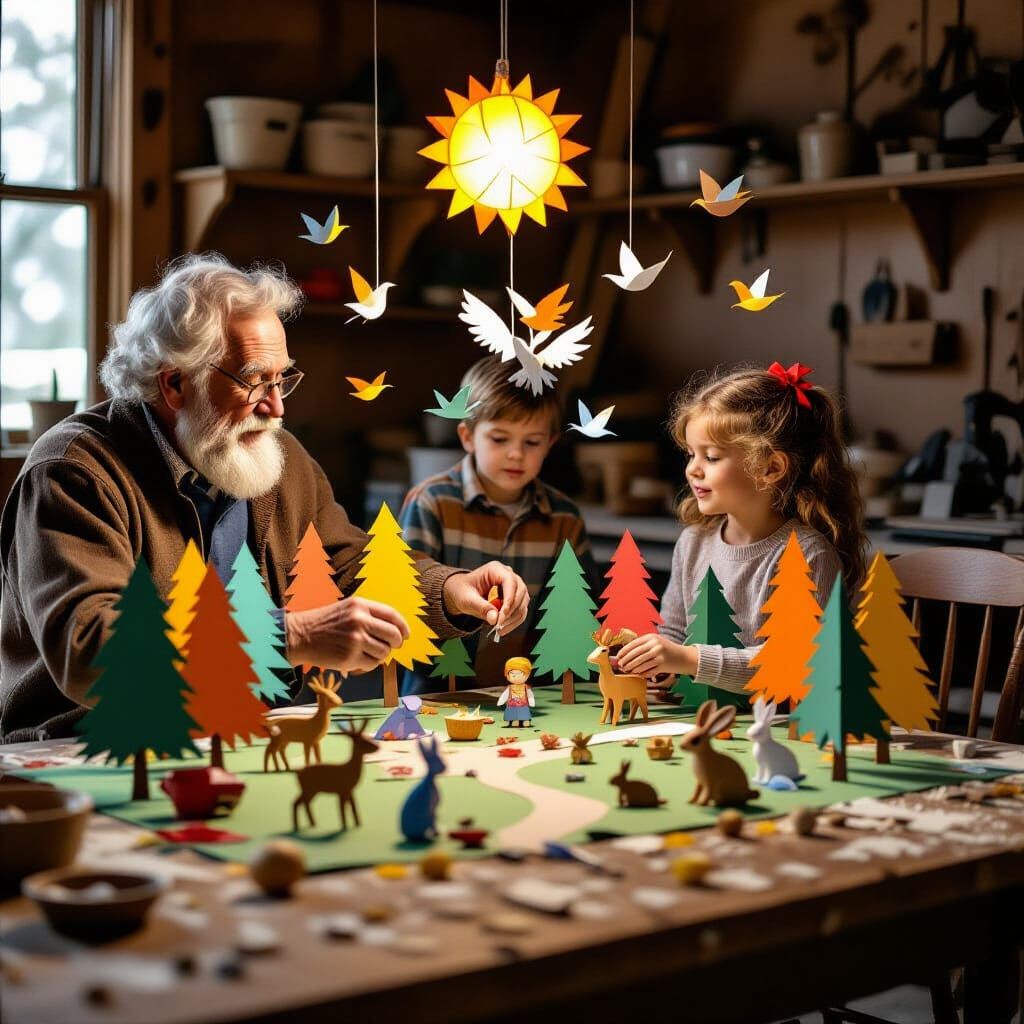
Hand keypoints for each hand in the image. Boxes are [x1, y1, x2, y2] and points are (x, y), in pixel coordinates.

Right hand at [285, 598, 409, 674]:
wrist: (299, 635)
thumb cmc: (325, 624)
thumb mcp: (348, 609)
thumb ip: (370, 616)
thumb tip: (397, 631)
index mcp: (360, 605)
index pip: (392, 615)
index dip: (403, 626)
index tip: (406, 635)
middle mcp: (360, 620)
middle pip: (394, 635)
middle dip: (396, 643)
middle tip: (392, 647)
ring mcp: (355, 639)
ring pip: (384, 652)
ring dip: (381, 655)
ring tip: (368, 653)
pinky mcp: (350, 657)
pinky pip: (372, 664)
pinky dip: (369, 665)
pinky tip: (358, 660)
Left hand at [443, 562, 528, 637]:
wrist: (461, 593)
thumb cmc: (462, 591)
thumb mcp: (467, 599)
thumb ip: (481, 607)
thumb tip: (494, 619)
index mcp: (495, 569)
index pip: (510, 581)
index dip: (509, 598)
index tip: (502, 615)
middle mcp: (508, 575)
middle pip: (520, 592)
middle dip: (511, 611)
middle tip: (499, 625)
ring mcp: (513, 586)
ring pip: (523, 602)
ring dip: (513, 618)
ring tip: (499, 629)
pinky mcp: (515, 598)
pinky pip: (520, 610)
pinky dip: (514, 621)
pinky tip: (503, 629)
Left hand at [616, 634, 693, 677]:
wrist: (684, 657)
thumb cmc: (666, 650)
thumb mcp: (655, 642)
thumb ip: (642, 646)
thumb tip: (624, 653)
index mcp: (651, 637)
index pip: (633, 644)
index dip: (624, 651)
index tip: (618, 657)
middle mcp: (655, 645)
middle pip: (635, 654)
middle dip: (626, 661)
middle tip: (620, 665)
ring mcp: (659, 655)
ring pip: (640, 663)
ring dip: (631, 668)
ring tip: (626, 670)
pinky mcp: (662, 665)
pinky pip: (647, 670)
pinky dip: (641, 673)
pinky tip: (636, 674)